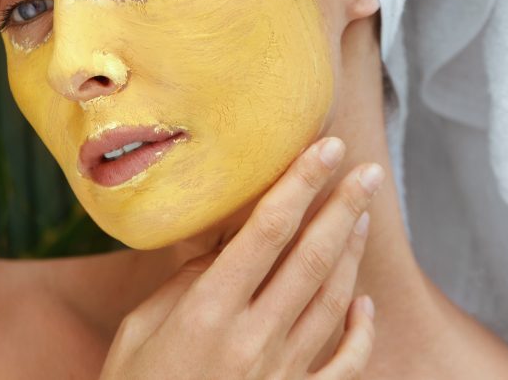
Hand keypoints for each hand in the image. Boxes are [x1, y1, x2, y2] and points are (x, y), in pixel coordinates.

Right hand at [98, 137, 384, 378]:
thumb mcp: (139, 329)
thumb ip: (185, 282)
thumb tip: (226, 241)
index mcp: (207, 312)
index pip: (267, 232)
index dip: (300, 184)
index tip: (326, 150)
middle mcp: (252, 339)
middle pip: (312, 258)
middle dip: (344, 207)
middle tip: (368, 172)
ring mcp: (280, 374)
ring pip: (333, 301)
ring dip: (353, 253)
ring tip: (363, 214)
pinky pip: (345, 364)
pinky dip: (362, 331)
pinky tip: (365, 302)